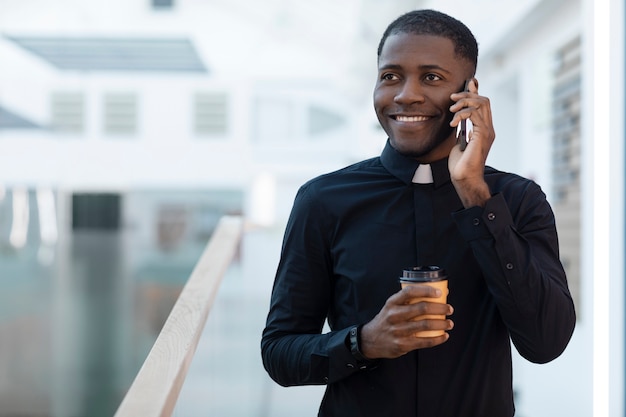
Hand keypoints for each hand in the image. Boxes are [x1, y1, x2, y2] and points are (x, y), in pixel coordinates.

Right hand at [359, 285, 453, 358]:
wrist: (371, 340)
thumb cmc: (387, 320)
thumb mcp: (392, 307)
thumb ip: (409, 301)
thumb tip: (437, 295)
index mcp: (392, 303)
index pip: (409, 291)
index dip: (426, 290)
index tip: (439, 293)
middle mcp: (394, 315)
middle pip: (422, 308)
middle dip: (440, 308)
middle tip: (449, 309)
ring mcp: (398, 331)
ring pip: (426, 325)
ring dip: (442, 324)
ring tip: (449, 323)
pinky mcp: (402, 344)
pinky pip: (425, 342)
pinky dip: (438, 339)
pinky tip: (444, 336)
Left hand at [448, 78, 494, 207]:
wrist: (464, 179)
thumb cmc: (461, 165)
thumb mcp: (459, 143)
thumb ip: (462, 132)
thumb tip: (458, 122)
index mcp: (483, 130)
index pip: (483, 105)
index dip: (476, 92)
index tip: (468, 84)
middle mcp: (488, 129)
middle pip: (484, 100)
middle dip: (468, 94)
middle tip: (452, 98)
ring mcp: (487, 132)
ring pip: (481, 104)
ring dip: (464, 102)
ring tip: (452, 110)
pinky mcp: (482, 136)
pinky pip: (474, 115)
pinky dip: (462, 115)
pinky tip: (453, 124)